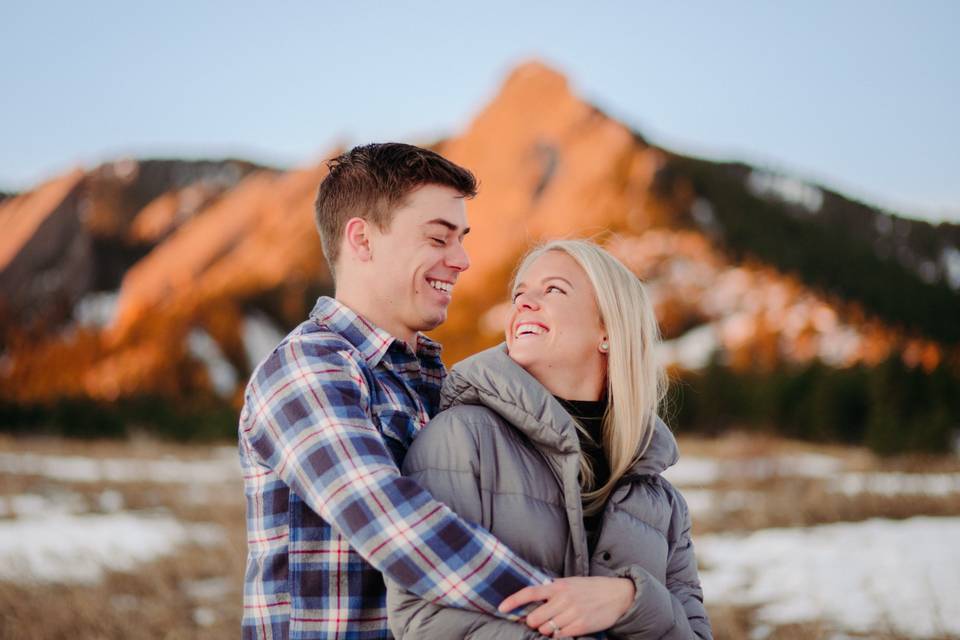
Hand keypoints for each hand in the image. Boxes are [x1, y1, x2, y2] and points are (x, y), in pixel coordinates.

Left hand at [498, 576, 634, 636]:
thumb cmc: (591, 589)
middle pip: (535, 618)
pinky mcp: (581, 626)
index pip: (530, 593)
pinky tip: (566, 628)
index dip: (513, 601)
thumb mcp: (570, 583)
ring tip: (558, 622)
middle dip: (534, 622)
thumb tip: (534, 599)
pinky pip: (560, 636)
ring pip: (546, 629)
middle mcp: (563, 599)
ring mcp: (572, 613)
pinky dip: (559, 635)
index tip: (501, 608)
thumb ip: (553, 590)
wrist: (617, 595)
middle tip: (542, 620)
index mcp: (558, 586)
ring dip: (547, 629)